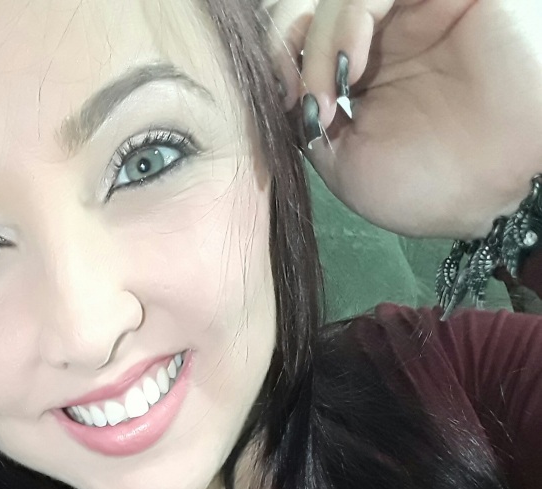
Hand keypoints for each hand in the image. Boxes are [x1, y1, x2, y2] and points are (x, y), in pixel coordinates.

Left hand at [264, 0, 541, 237]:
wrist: (493, 192)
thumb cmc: (428, 186)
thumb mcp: (347, 163)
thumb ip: (309, 120)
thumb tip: (282, 87)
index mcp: (358, 69)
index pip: (298, 39)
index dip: (274, 60)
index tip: (278, 103)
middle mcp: (383, 31)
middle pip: (309, 6)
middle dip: (284, 46)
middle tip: (291, 95)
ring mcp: (413, 6)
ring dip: (317, 42)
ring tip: (326, 93)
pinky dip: (351, 18)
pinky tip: (350, 64)